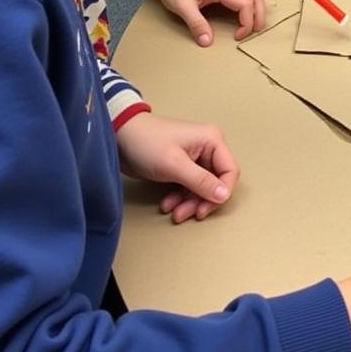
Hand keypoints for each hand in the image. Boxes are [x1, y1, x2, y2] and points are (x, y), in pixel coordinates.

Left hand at [115, 112, 239, 223]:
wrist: (120, 138)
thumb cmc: (147, 144)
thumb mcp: (175, 165)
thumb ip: (201, 181)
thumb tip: (224, 196)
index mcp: (212, 140)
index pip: (230, 170)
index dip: (223, 192)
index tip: (206, 208)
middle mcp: (208, 147)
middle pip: (216, 182)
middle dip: (201, 200)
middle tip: (186, 213)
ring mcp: (195, 157)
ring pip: (202, 187)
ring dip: (189, 202)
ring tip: (173, 212)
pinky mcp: (183, 166)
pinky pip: (190, 187)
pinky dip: (180, 198)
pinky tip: (167, 204)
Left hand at [142, 0, 265, 45]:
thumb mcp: (182, 6)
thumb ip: (197, 25)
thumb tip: (207, 41)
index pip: (246, 4)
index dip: (247, 23)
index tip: (238, 35)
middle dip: (259, 16)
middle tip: (252, 32)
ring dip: (258, 7)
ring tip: (251, 22)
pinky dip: (252, 0)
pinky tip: (243, 10)